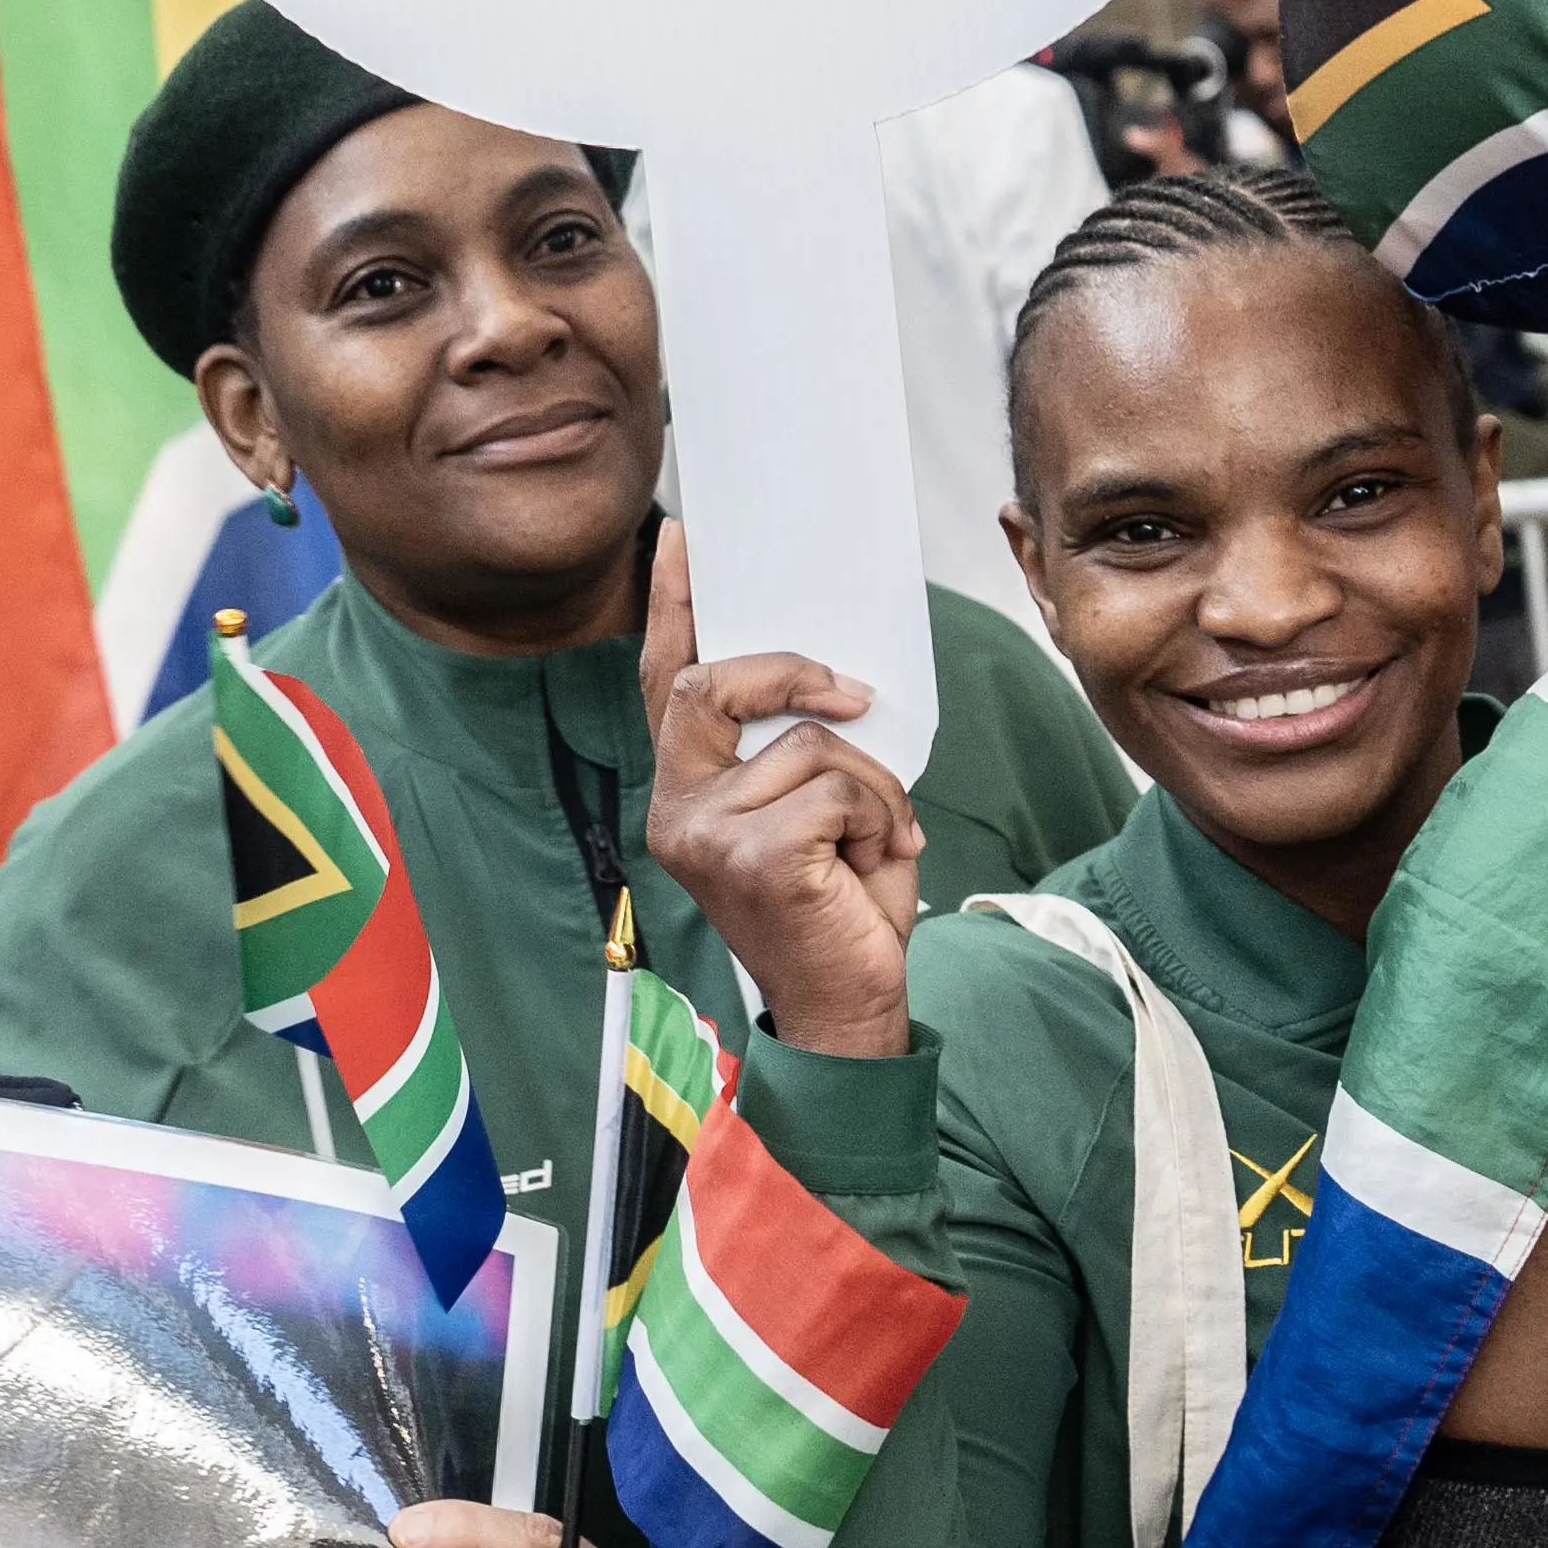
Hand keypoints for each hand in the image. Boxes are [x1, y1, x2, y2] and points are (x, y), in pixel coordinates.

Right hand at [632, 526, 921, 1059]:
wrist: (851, 1008)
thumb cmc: (838, 909)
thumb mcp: (816, 812)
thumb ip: (799, 750)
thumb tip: (833, 680)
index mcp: (686, 794)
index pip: (667, 683)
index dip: (671, 608)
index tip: (681, 540)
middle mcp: (677, 810)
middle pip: (714, 685)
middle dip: (792, 673)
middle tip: (854, 695)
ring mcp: (704, 835)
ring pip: (808, 744)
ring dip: (873, 786)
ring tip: (879, 840)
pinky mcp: (750, 856)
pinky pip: (838, 787)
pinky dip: (881, 818)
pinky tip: (875, 864)